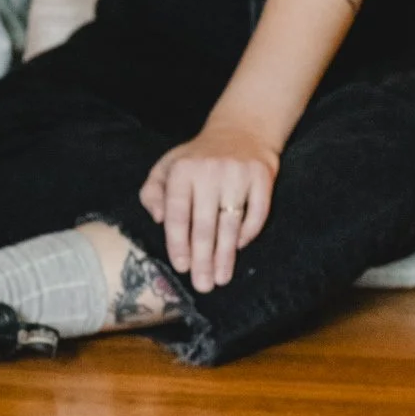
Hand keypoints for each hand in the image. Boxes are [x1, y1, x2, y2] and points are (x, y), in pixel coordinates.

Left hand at [140, 121, 280, 294]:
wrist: (241, 130)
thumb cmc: (197, 157)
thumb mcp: (168, 166)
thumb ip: (153, 191)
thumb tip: (156, 219)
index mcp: (182, 170)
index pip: (177, 213)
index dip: (177, 242)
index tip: (180, 267)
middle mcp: (209, 172)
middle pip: (204, 224)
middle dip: (202, 259)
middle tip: (202, 285)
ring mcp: (238, 174)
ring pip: (230, 223)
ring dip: (225, 255)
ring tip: (221, 278)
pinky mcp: (262, 177)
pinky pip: (257, 213)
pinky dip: (248, 233)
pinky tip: (239, 249)